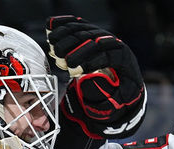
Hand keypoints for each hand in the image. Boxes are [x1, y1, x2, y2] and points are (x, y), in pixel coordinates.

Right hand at [46, 16, 145, 138]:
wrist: (120, 84)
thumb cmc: (119, 94)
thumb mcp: (117, 100)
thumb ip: (105, 93)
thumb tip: (88, 78)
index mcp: (124, 58)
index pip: (107, 54)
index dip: (89, 60)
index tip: (73, 69)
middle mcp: (113, 42)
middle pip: (93, 38)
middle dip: (74, 48)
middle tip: (60, 58)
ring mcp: (100, 34)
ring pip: (82, 29)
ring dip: (65, 36)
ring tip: (52, 47)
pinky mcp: (89, 31)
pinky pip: (75, 24)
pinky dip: (62, 24)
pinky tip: (50, 27)